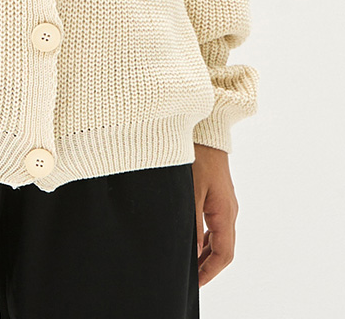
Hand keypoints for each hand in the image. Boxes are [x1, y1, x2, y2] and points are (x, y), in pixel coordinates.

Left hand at [192, 143, 238, 286]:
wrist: (206, 132)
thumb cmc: (198, 157)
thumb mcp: (190, 192)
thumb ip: (192, 223)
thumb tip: (192, 251)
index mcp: (225, 214)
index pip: (224, 254)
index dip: (210, 272)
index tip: (195, 284)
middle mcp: (228, 211)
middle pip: (223, 249)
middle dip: (207, 266)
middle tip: (189, 278)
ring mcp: (224, 203)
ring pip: (218, 237)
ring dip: (205, 253)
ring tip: (187, 264)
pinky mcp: (217, 196)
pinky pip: (214, 224)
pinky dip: (204, 237)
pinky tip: (190, 238)